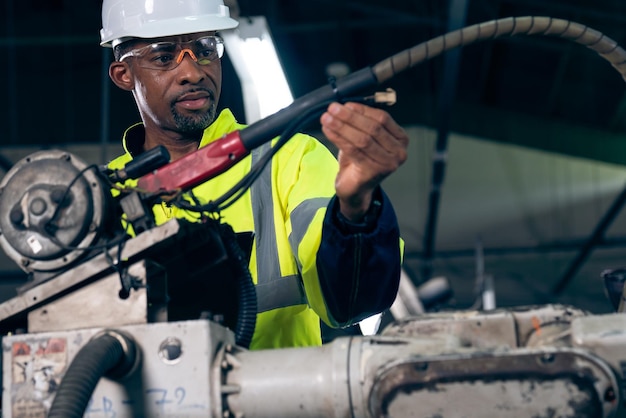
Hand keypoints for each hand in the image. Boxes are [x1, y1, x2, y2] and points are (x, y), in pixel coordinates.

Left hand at [320, 101, 407, 220]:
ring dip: (341, 127)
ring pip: (362, 140)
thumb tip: (343, 106)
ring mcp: (387, 164)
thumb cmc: (361, 161)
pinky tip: (328, 131)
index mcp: (400, 139)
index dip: (362, 110)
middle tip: (332, 109)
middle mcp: (398, 152)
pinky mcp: (373, 173)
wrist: (356, 188)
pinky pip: (353, 151)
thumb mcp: (364, 137)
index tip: (344, 104)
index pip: (382, 118)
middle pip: (372, 128)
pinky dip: (338, 138)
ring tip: (327, 119)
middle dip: (349, 117)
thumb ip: (360, 122)